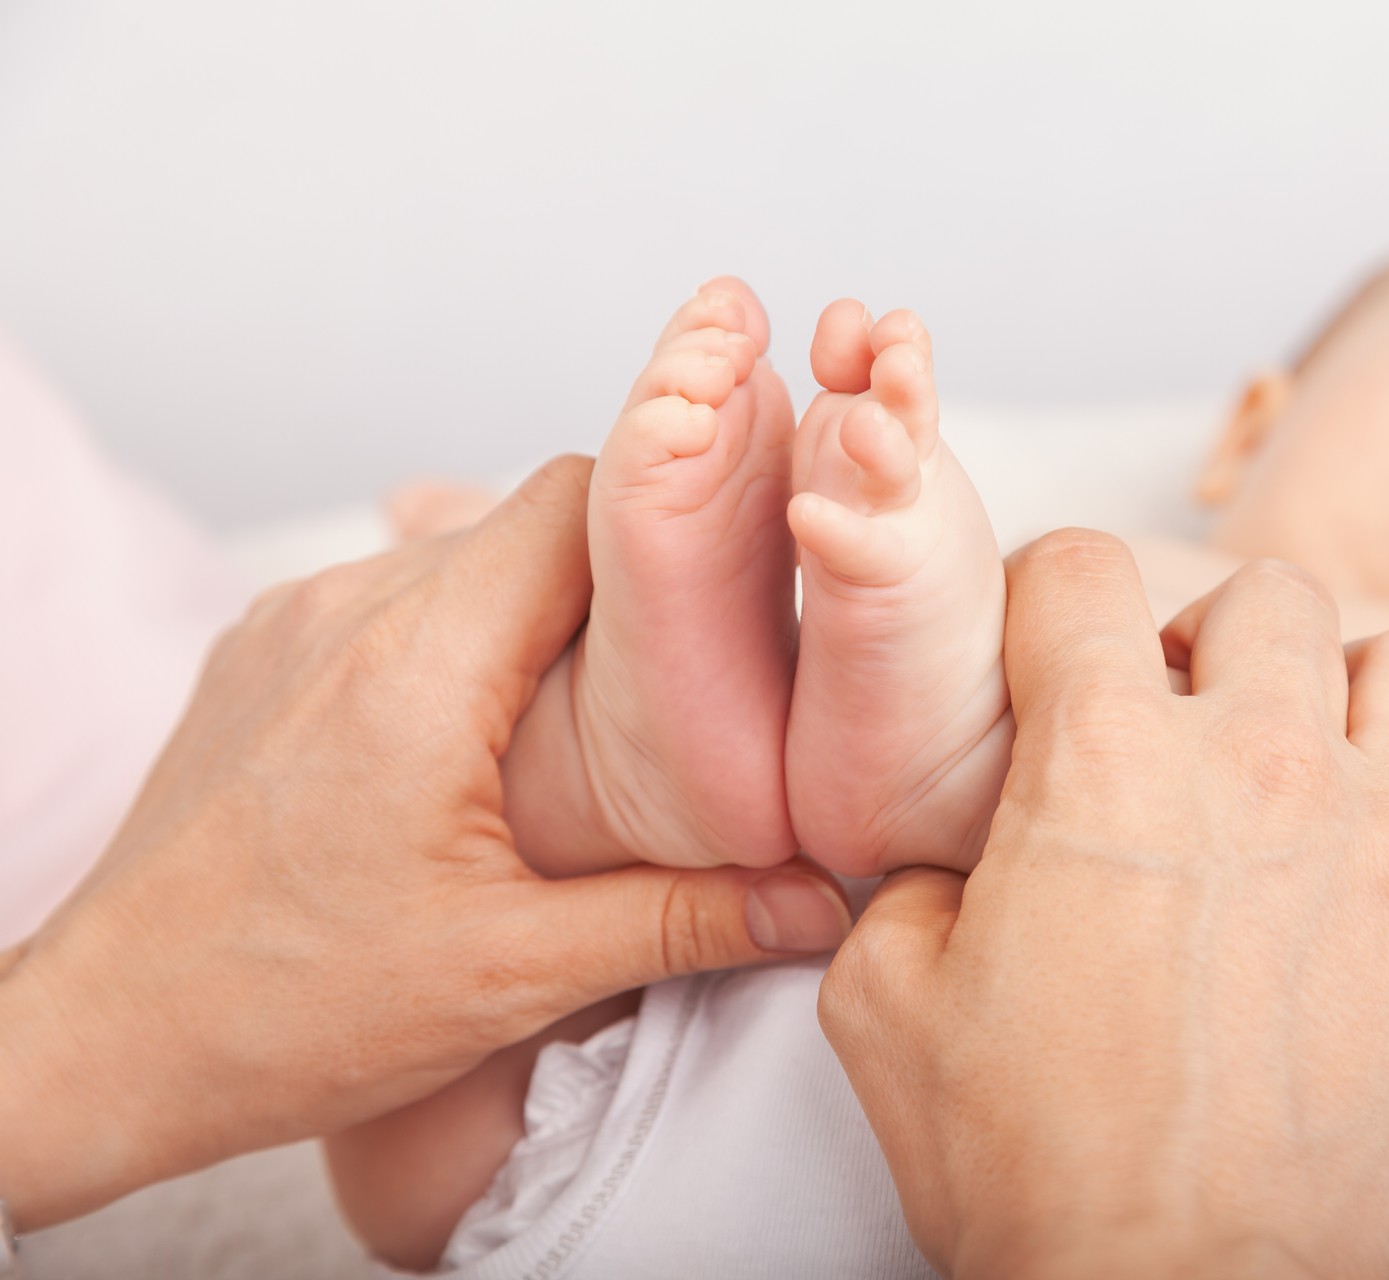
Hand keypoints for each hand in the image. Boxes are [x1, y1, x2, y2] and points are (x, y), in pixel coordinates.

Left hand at [0, 457, 849, 1229]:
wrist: (101, 1042)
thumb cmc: (286, 1010)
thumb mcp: (510, 975)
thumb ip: (682, 920)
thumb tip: (824, 902)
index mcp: (421, 666)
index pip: (576, 496)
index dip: (673, 510)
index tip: (742, 559)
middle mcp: (348, 609)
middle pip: (529, 519)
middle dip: (624, 576)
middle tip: (695, 663)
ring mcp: (291, 622)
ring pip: (461, 554)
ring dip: (540, 609)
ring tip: (594, 711)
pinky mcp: (261, 650)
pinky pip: (393, 594)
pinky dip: (461, 634)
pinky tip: (484, 734)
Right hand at [818, 531, 1388, 1278]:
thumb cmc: (1026, 1164)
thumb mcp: (887, 1006)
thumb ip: (904, 891)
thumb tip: (941, 872)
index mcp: (1105, 759)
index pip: (1080, 574)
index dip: (1050, 592)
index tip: (1052, 638)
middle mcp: (1263, 768)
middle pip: (1269, 598)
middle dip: (1215, 632)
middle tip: (1186, 707)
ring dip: (1371, 687)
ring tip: (1339, 738)